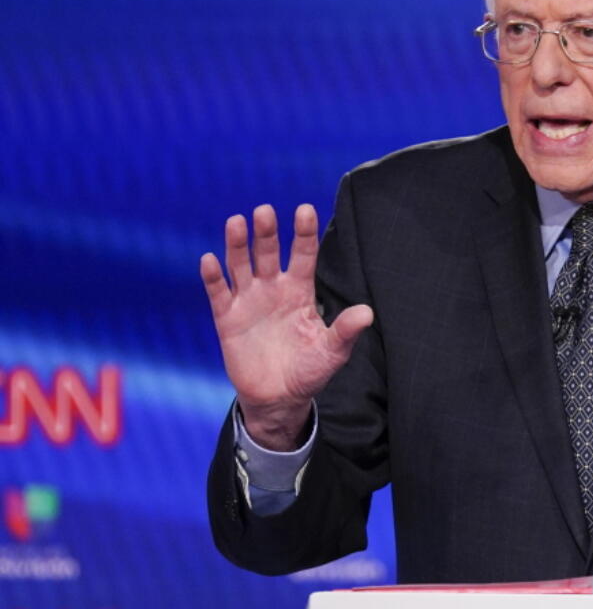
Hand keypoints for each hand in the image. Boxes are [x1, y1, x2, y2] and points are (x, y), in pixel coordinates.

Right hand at [200, 204, 373, 450]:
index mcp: (300, 291)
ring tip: (236, 222)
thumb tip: (368, 312)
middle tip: (265, 211)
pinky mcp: (227, 318)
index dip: (304, 233)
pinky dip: (213, 277)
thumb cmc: (310, 370)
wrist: (280, 398)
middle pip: (268, 253)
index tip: (305, 210)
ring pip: (240, 265)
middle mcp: (273, 289)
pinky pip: (218, 293)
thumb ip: (346, 330)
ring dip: (237, 245)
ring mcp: (249, 301)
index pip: (303, 255)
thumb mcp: (333, 352)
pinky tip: (210, 260)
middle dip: (267, 232)